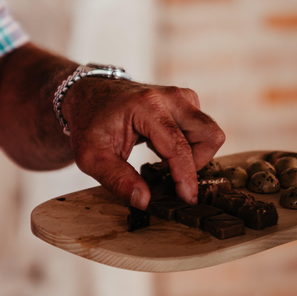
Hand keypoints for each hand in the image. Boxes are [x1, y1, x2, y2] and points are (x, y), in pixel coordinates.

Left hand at [63, 79, 224, 208]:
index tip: (186, 200)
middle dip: (197, 161)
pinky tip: (160, 148)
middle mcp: (169, 97)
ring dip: (193, 152)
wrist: (87, 94)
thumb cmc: (89, 122)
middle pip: (209, 133)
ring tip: (160, 158)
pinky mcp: (182, 101)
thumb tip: (144, 201)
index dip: (185, 177)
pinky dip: (188, 143)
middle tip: (171, 174)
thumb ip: (117, 179)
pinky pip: (200, 127)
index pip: (178, 147)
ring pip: (208, 131)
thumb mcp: (91, 156)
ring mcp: (178, 96)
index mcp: (146, 106)